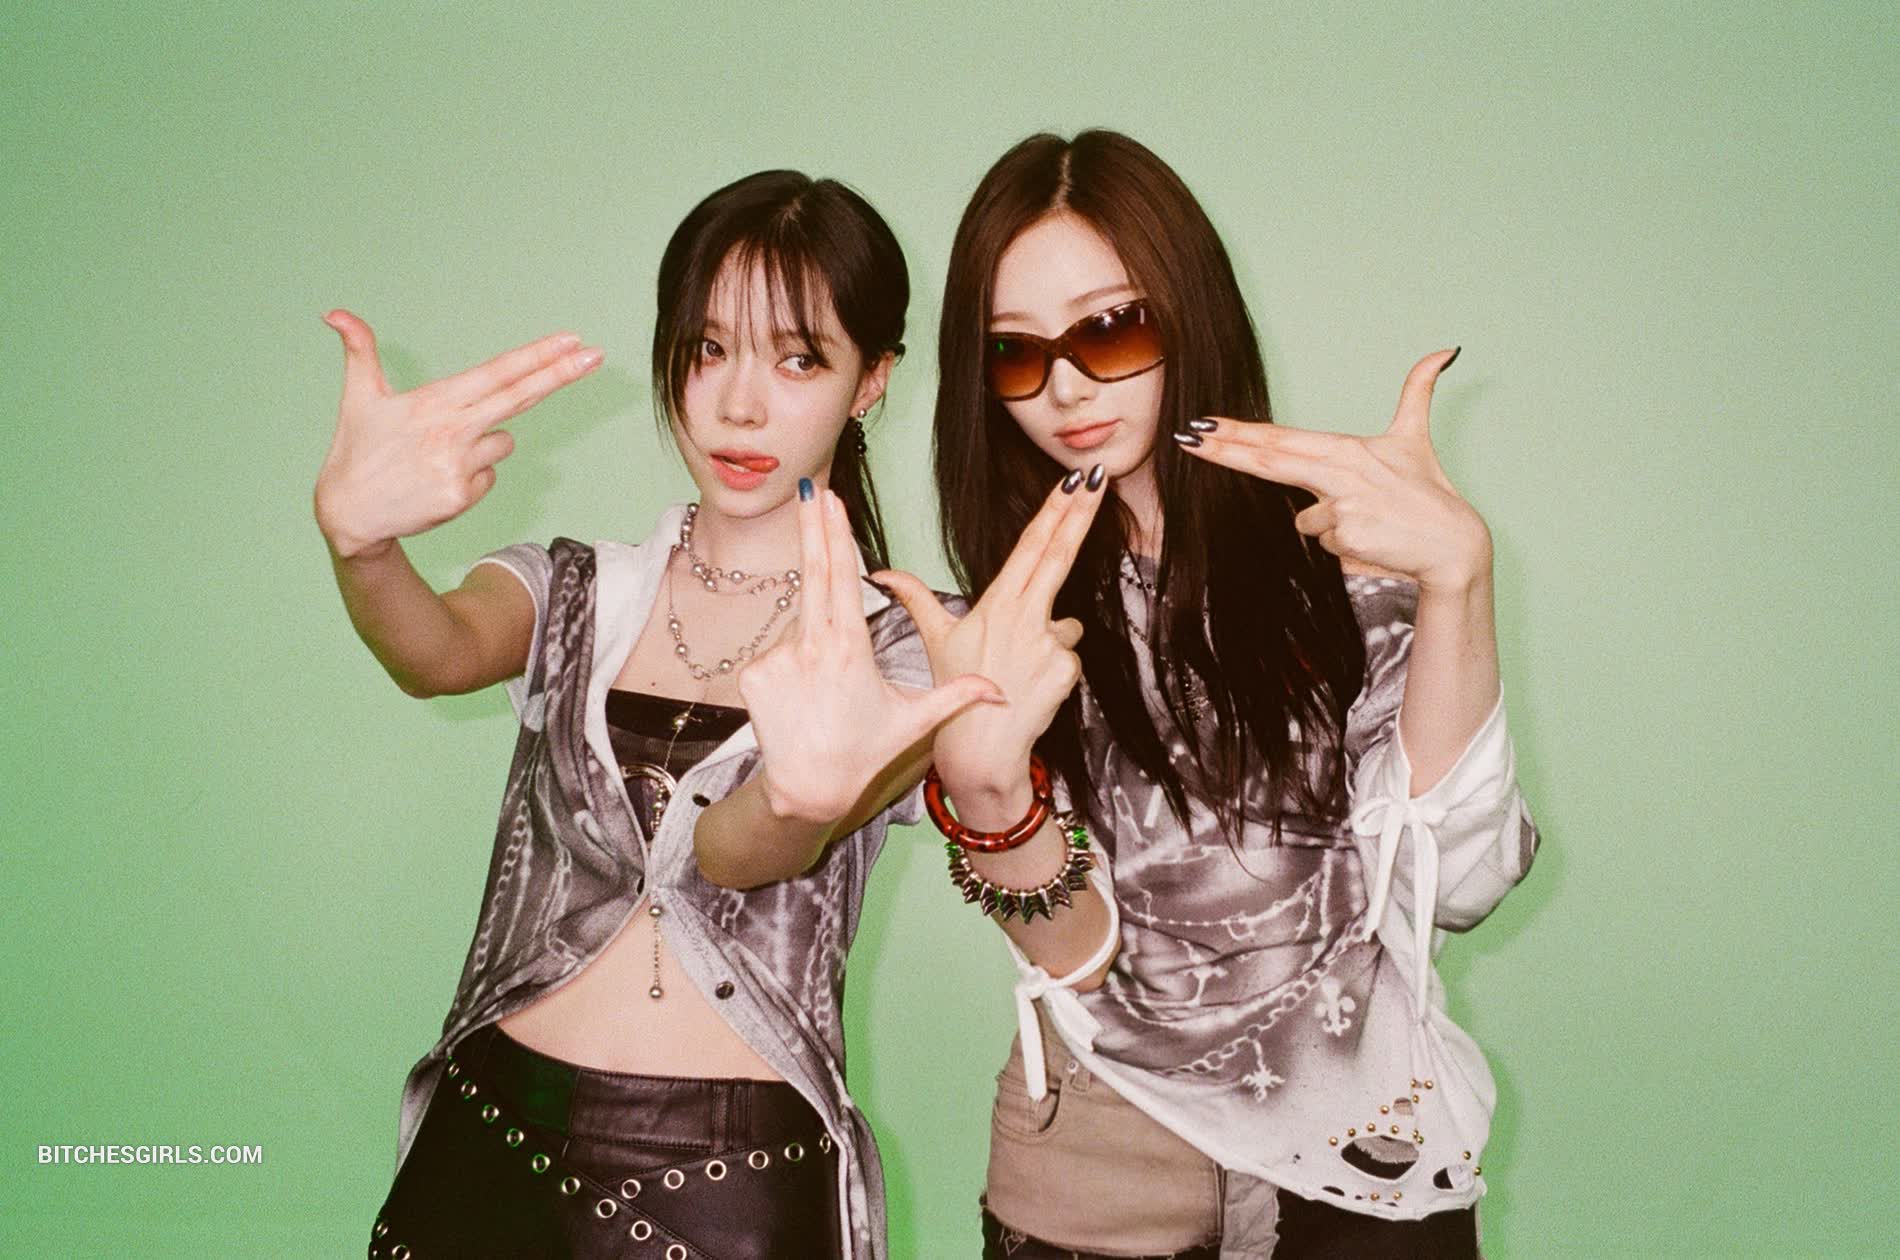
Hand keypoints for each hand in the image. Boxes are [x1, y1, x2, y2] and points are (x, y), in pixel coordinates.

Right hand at [312, 310, 602, 557]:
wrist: (349, 514)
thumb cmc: (358, 450)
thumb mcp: (358, 397)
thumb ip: (359, 352)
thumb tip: (333, 313)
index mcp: (435, 401)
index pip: (498, 372)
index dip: (538, 356)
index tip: (570, 340)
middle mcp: (453, 429)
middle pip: (521, 396)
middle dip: (562, 373)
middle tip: (597, 354)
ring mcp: (460, 465)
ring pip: (504, 442)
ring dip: (484, 443)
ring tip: (438, 454)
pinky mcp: (464, 496)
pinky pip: (491, 476)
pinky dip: (473, 475)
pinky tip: (440, 478)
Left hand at [738, 487, 1004, 825]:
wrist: (805, 790)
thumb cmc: (862, 753)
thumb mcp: (913, 722)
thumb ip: (957, 697)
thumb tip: (1001, 691)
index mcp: (848, 649)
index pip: (840, 579)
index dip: (835, 536)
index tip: (830, 502)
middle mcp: (808, 647)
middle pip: (811, 574)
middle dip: (813, 527)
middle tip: (811, 489)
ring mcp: (776, 659)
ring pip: (799, 625)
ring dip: (814, 634)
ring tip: (824, 683)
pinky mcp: (753, 674)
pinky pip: (776, 651)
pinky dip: (791, 659)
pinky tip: (802, 693)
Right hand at [874, 470, 1101, 824]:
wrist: (981, 751)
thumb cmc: (956, 696)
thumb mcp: (934, 640)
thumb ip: (915, 598)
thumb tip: (883, 574)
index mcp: (996, 604)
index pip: (1030, 548)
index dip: (1053, 511)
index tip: (1073, 483)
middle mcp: (1024, 617)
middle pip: (1058, 554)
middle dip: (1079, 513)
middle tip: (1098, 479)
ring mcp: (1048, 642)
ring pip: (1064, 622)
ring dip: (1049, 637)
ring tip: (1018, 668)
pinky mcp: (1066, 668)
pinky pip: (1069, 655)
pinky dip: (1055, 667)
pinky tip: (1032, 686)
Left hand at [1178, 348, 1491, 590]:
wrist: (1453, 545)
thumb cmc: (1429, 494)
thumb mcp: (1416, 439)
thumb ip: (1419, 391)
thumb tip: (1445, 350)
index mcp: (1347, 448)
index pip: (1281, 439)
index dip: (1239, 433)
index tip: (1204, 425)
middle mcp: (1340, 471)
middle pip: (1269, 461)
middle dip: (1225, 451)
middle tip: (1188, 439)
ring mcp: (1341, 504)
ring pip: (1305, 519)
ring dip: (1329, 523)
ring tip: (1368, 520)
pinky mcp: (1346, 536)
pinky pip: (1324, 543)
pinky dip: (1343, 544)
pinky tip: (1372, 539)